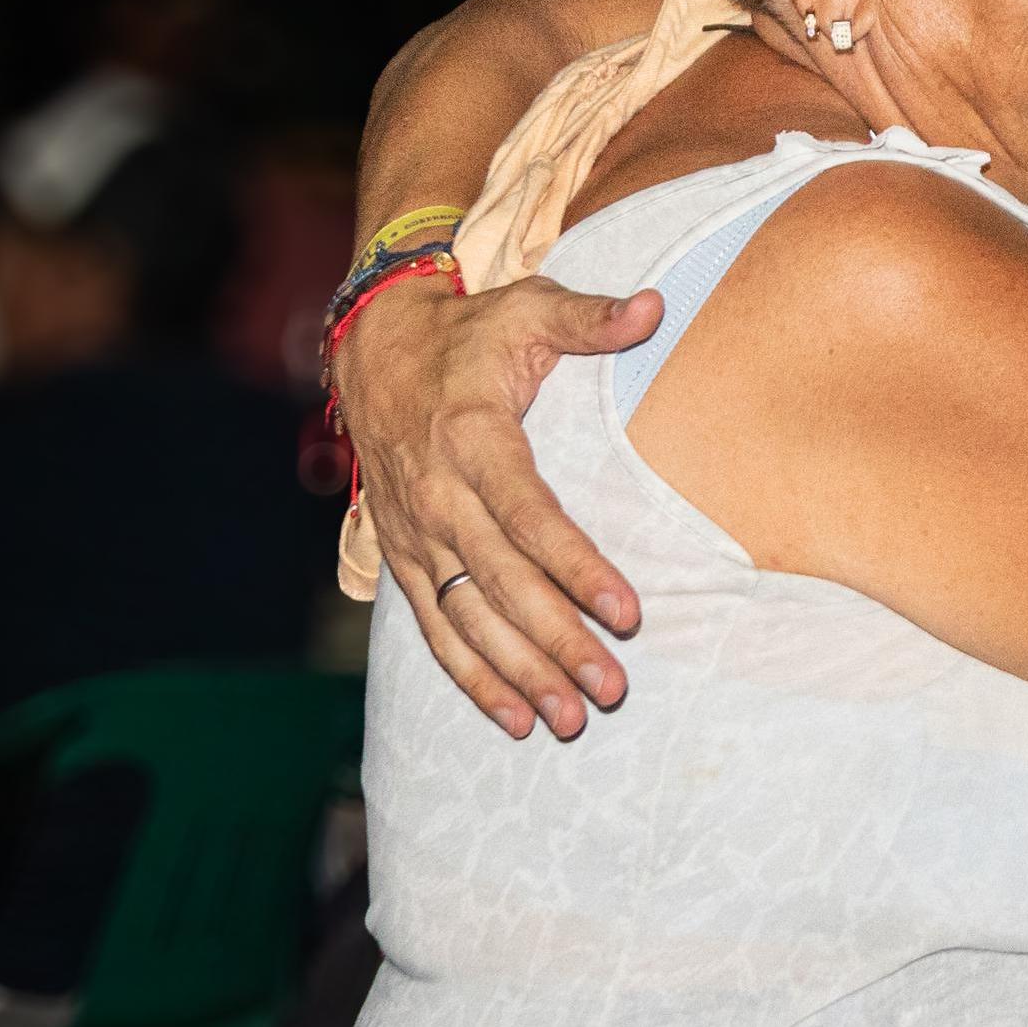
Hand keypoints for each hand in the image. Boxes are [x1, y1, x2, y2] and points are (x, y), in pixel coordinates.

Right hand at [340, 275, 662, 738]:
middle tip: (611, 688)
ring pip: (468, 619)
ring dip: (518, 674)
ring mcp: (416, 535)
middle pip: (502, 584)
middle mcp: (437, 496)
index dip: (578, 568)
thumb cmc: (468, 333)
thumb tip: (655, 308)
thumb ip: (591, 318)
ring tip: (570, 718)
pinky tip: (514, 717)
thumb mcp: (527, 310)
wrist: (372, 349)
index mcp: (473, 439)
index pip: (531, 517)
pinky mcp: (404, 558)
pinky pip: (435, 628)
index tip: (628, 612)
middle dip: (557, 642)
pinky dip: (471, 676)